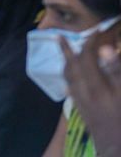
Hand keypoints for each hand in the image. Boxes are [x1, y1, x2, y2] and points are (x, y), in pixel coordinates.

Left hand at [61, 33, 120, 155]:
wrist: (117, 148)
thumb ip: (117, 70)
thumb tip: (105, 50)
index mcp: (97, 86)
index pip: (87, 57)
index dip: (91, 41)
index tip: (97, 30)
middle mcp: (84, 92)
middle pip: (71, 66)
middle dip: (68, 49)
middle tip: (60, 36)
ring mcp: (81, 101)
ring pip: (67, 77)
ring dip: (65, 61)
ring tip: (61, 49)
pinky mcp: (82, 110)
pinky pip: (70, 88)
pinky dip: (69, 76)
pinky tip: (70, 74)